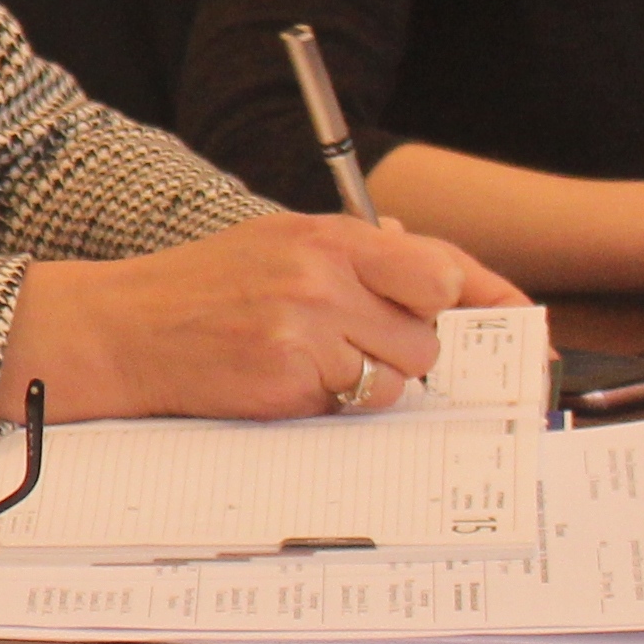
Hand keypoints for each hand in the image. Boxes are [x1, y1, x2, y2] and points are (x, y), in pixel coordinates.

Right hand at [0, 216, 511, 422]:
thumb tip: (430, 264)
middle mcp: (322, 276)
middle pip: (429, 334)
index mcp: (326, 236)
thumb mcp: (274, 243)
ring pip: (397, 377)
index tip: (521, 323)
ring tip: (309, 361)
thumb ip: (355, 250)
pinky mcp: (288, 378)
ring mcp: (306, 329)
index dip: (490, 299)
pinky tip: (285, 381)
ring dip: (368, 381)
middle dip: (406, 349)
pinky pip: (351, 406)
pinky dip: (329, 403)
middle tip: (356, 344)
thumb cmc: (198, 289)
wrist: (121, 329)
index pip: (441, 265)